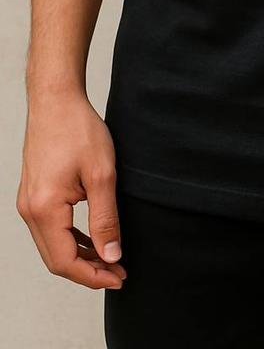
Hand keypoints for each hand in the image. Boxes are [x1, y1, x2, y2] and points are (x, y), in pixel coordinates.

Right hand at [17, 91, 125, 289]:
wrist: (56, 100)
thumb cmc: (78, 130)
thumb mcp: (102, 175)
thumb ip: (106, 219)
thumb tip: (111, 256)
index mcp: (44, 209)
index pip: (65, 261)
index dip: (93, 276)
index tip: (119, 278)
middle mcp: (30, 211)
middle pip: (56, 259)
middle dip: (88, 271)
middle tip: (119, 274)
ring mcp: (29, 203)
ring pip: (53, 245)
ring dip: (81, 256)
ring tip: (111, 260)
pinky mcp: (34, 195)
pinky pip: (52, 229)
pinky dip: (72, 239)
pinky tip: (93, 239)